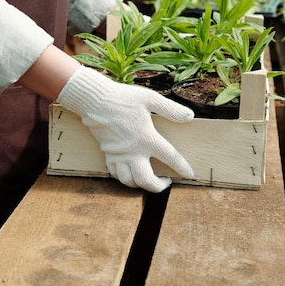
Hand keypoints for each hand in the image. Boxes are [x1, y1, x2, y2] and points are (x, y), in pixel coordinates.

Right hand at [58, 66, 194, 192]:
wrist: (95, 100)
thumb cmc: (123, 98)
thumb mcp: (150, 99)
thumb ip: (171, 109)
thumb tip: (189, 116)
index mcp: (147, 138)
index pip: (170, 157)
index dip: (182, 167)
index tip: (189, 174)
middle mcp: (133, 151)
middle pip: (146, 180)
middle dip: (158, 187)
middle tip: (166, 182)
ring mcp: (119, 155)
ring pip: (129, 181)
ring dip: (140, 185)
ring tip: (149, 179)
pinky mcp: (108, 154)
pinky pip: (115, 174)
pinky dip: (124, 178)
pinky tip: (130, 173)